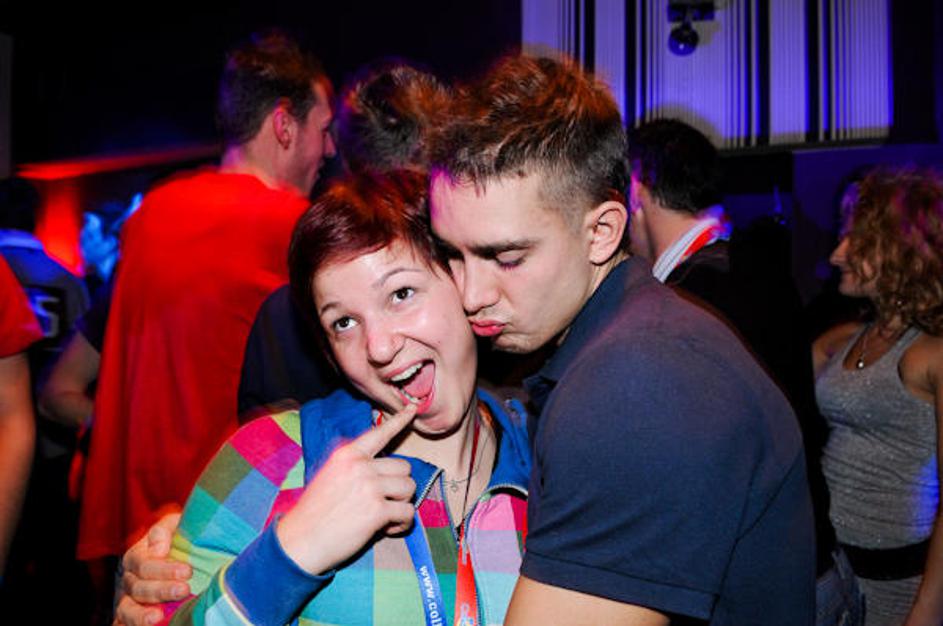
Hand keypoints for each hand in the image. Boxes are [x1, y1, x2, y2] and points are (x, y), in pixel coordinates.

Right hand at [114, 512, 191, 625]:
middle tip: (184, 590)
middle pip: (138, 588)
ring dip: (141, 615)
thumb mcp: (173, 526)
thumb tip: (159, 548)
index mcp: (137, 556)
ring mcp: (129, 600)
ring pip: (127, 610)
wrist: (185, 554)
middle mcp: (129, 580)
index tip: (187, 571)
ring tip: (157, 618)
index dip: (164, 569)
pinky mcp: (131, 616)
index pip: (144, 564)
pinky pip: (123, 624)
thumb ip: (164, 530)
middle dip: (161, 590)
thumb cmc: (179, 538)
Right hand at [276, 403, 417, 574]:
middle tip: (383, 502)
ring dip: (401, 504)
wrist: (300, 541)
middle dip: (398, 487)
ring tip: (383, 516)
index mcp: (347, 455)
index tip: (412, 409)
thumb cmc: (315, 513)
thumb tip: (385, 471)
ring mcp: (369, 486)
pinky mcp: (377, 510)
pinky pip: (407, 513)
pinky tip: (386, 529)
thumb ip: (355, 467)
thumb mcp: (329, 476)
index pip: (379, 433)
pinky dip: (401, 524)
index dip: (399, 421)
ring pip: (409, 488)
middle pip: (404, 467)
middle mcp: (360, 466)